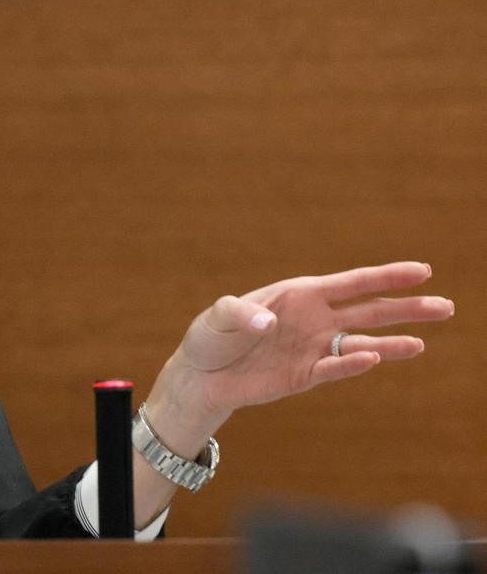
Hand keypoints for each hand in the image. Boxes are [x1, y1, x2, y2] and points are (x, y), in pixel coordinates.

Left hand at [148, 261, 453, 444]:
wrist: (202, 374)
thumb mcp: (218, 316)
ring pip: (361, 343)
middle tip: (444, 306)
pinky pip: (333, 369)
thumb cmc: (212, 336)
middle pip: (369, 311)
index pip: (352, 283)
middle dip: (406, 308)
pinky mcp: (304, 375)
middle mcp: (315, 319)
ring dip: (391, 343)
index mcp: (301, 294)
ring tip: (420, 342)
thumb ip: (240, 313)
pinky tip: (372, 358)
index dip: (387, 276)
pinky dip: (351, 365)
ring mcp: (313, 348)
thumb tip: (266, 322)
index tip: (423, 271)